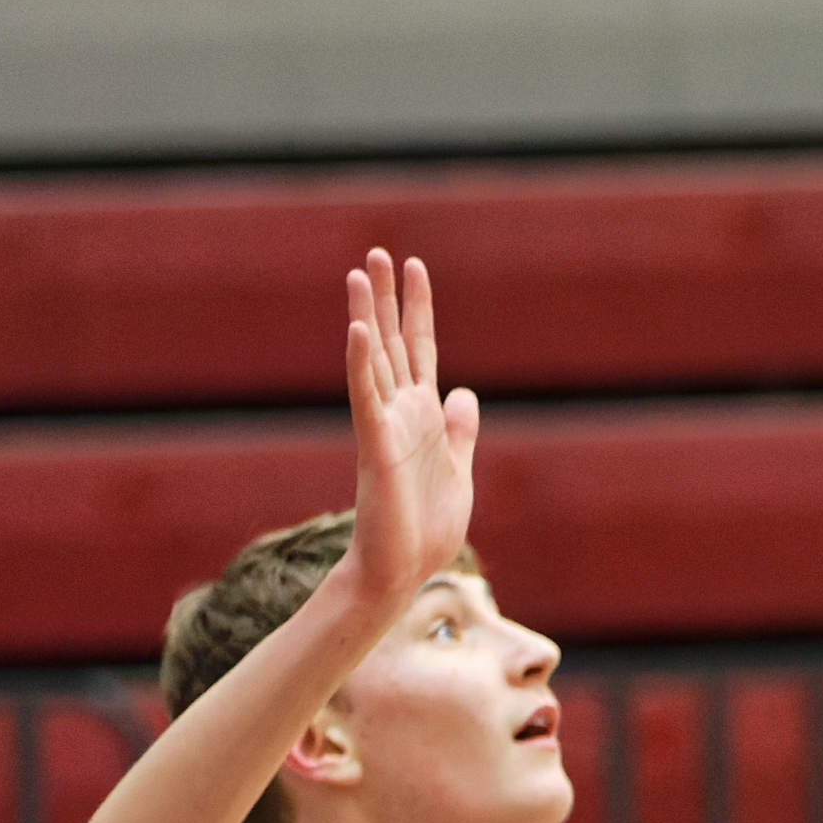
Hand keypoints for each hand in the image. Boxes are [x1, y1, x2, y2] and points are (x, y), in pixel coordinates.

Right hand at [340, 248, 480, 618]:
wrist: (402, 570)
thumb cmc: (424, 526)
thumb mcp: (458, 468)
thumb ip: (459, 430)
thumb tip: (463, 392)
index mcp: (422, 415)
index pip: (420, 348)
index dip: (419, 308)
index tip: (415, 266)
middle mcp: (399, 412)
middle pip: (393, 342)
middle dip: (388, 298)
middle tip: (377, 253)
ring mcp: (384, 426)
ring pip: (374, 360)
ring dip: (368, 316)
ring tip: (359, 274)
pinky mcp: (376, 446)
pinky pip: (366, 397)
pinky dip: (362, 364)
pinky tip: (360, 330)